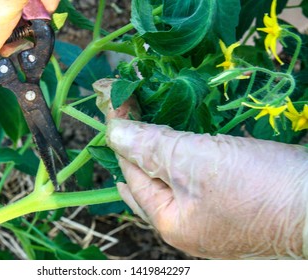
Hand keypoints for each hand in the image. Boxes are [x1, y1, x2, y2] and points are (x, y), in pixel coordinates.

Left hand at [93, 79, 307, 258]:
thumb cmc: (257, 186)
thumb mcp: (196, 162)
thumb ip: (151, 148)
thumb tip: (113, 133)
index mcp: (168, 221)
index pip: (132, 171)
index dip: (122, 134)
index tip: (120, 100)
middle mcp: (185, 225)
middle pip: (149, 181)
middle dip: (136, 147)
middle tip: (129, 116)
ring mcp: (208, 217)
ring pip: (172, 179)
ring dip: (161, 151)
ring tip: (148, 128)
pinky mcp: (229, 204)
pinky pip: (194, 179)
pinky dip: (185, 158)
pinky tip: (182, 144)